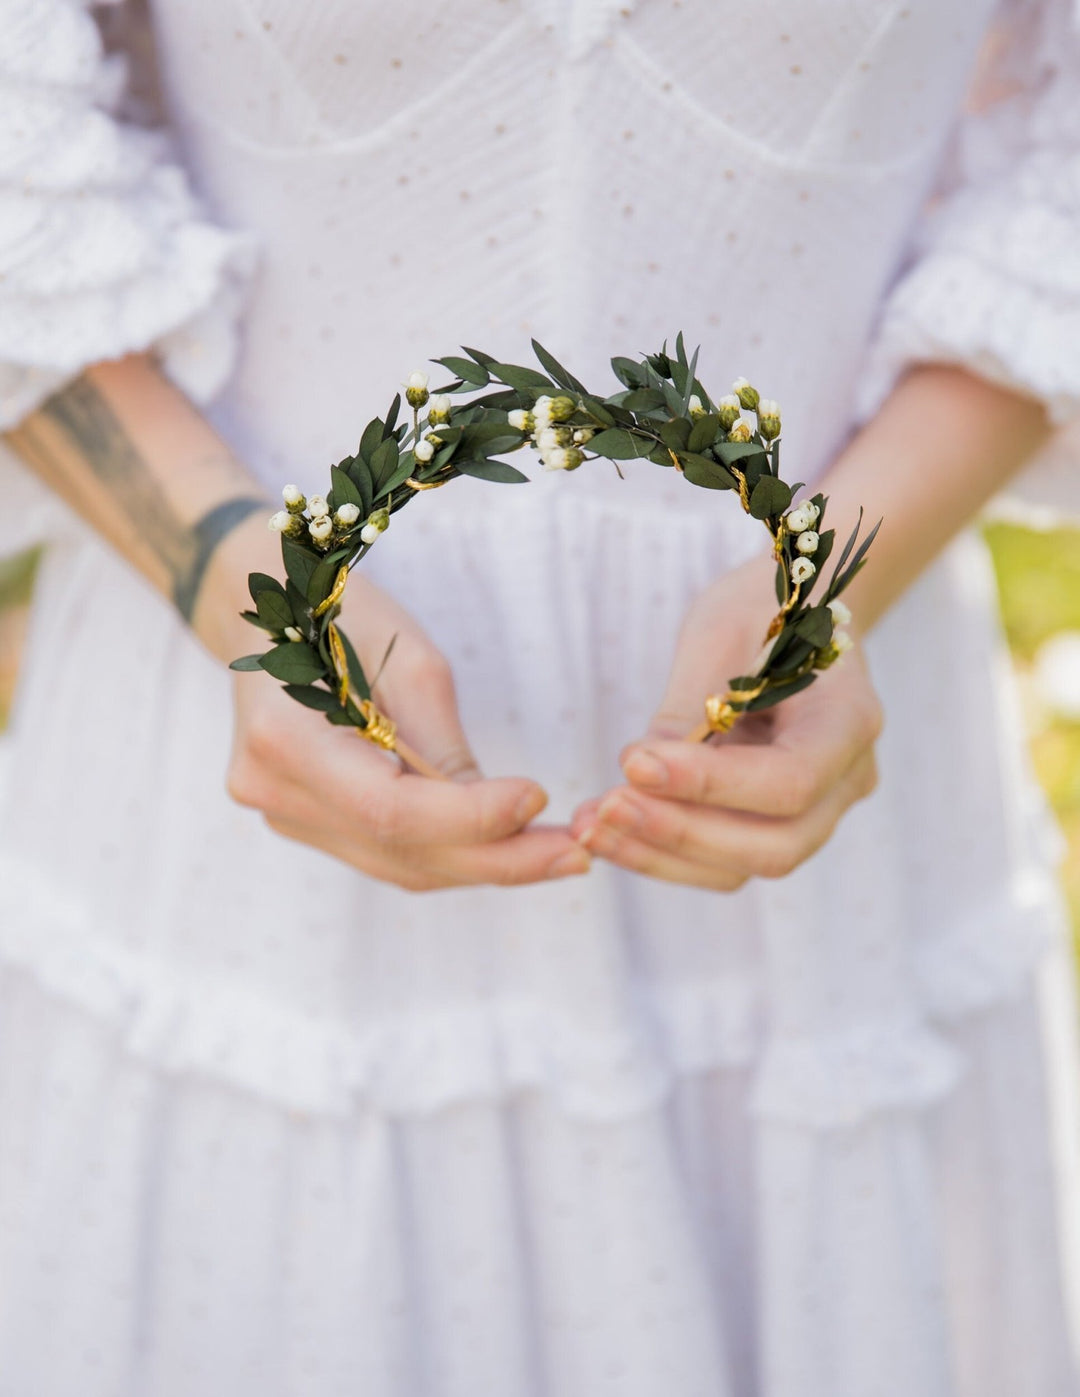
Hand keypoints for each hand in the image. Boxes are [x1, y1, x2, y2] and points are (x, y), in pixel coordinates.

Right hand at [204, 518, 589, 890]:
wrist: (266, 613)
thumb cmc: (342, 616)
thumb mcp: (407, 661)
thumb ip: (445, 748)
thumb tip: (509, 818)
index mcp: (285, 739)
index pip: (391, 810)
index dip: (471, 818)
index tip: (541, 799)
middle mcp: (274, 791)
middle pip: (400, 851)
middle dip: (497, 858)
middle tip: (578, 855)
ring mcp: (283, 814)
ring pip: (400, 865)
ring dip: (483, 865)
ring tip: (559, 855)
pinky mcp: (305, 822)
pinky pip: (388, 853)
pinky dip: (451, 853)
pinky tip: (508, 845)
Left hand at [571, 556, 882, 888]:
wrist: (795, 612)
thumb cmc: (761, 610)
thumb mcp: (721, 636)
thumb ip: (688, 710)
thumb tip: (637, 774)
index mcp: (850, 718)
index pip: (791, 780)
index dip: (710, 785)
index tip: (633, 764)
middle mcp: (847, 778)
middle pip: (775, 845)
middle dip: (680, 834)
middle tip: (604, 809)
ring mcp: (819, 809)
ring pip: (743, 866)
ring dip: (659, 854)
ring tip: (589, 827)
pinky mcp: (775, 823)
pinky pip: (722, 859)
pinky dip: (661, 851)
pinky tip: (607, 828)